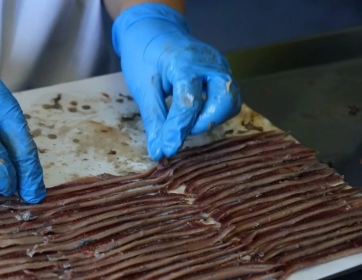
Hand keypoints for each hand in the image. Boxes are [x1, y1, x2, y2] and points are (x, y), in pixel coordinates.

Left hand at [112, 3, 241, 160]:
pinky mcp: (222, 74)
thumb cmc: (146, 57)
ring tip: (186, 123)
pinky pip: (227, 98)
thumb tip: (160, 152)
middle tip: (184, 131)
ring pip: (231, 101)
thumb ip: (155, 121)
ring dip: (212, 118)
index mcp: (185, 63)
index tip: (168, 150)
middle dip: (206, 122)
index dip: (178, 130)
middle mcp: (211, 63)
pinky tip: (194, 116)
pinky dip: (213, 112)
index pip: (188, 102)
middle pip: (226, 99)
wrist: (154, 32)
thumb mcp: (144, 89)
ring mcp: (221, 67)